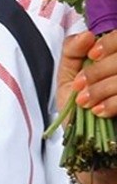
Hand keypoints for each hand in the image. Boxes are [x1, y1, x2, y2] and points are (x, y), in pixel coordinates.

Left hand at [61, 30, 116, 183]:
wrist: (91, 149)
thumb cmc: (80, 112)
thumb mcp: (70, 79)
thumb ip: (73, 53)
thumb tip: (87, 34)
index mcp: (114, 61)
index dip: (109, 43)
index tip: (91, 56)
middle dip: (98, 72)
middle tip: (81, 87)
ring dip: (102, 89)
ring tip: (86, 104)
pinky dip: (112, 104)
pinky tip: (99, 113)